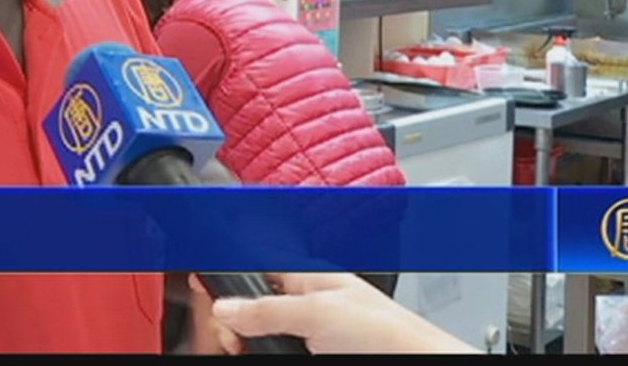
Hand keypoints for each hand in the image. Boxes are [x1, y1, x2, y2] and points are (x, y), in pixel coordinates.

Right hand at [202, 272, 476, 354]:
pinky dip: (260, 350)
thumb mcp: (318, 313)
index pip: (252, 271)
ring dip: (244, 340)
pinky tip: (252, 351)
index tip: (208, 300)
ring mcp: (308, 336)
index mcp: (308, 278)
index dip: (227, 285)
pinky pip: (275, 351)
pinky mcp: (310, 354)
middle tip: (231, 337)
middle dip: (232, 322)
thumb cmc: (390, 335)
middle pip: (248, 310)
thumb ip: (267, 308)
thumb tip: (224, 306)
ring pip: (258, 337)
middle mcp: (306, 306)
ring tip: (239, 345)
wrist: (420, 365)